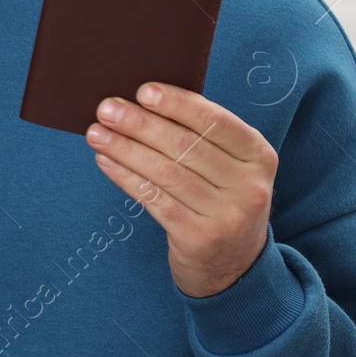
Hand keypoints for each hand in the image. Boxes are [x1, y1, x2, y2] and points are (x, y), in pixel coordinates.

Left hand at [86, 82, 277, 297]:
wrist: (235, 265)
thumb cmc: (219, 197)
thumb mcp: (228, 166)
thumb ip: (200, 134)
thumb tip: (143, 99)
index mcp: (259, 155)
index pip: (216, 122)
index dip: (178, 104)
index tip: (143, 91)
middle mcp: (250, 185)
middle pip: (186, 145)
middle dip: (140, 124)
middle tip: (106, 109)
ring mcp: (228, 215)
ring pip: (166, 171)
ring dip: (125, 148)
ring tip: (96, 133)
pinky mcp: (201, 238)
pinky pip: (155, 198)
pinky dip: (125, 176)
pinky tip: (105, 161)